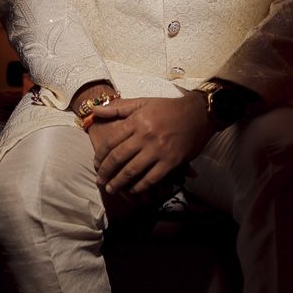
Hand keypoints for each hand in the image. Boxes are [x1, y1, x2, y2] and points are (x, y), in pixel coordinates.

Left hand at [90, 93, 214, 198]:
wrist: (198, 113)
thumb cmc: (168, 108)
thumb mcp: (143, 102)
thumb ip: (118, 107)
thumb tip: (94, 110)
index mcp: (136, 121)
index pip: (111, 141)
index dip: (100, 155)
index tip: (96, 164)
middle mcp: (145, 136)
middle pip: (118, 158)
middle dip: (106, 172)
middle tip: (100, 181)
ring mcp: (158, 150)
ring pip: (132, 170)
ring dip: (119, 182)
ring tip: (112, 189)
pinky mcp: (171, 161)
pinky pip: (152, 178)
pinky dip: (140, 186)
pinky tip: (134, 190)